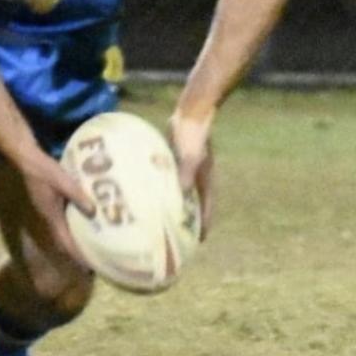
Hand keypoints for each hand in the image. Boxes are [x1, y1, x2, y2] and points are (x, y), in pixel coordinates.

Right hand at [18, 148, 95, 263]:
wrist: (26, 158)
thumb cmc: (43, 169)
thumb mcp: (62, 180)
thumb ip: (76, 195)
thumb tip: (93, 211)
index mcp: (51, 215)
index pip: (64, 242)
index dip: (76, 255)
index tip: (88, 267)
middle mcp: (49, 216)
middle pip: (64, 240)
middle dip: (78, 251)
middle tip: (95, 259)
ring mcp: (49, 209)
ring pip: (64, 229)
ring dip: (76, 238)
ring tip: (93, 243)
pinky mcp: (51, 201)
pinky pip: (64, 218)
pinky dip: (75, 224)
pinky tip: (86, 219)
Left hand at [167, 108, 214, 240]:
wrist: (192, 113)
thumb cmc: (193, 134)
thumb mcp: (190, 155)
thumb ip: (186, 172)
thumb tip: (180, 192)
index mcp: (206, 181)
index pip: (207, 209)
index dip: (203, 226)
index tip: (198, 243)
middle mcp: (198, 178)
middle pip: (194, 204)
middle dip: (188, 220)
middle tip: (178, 236)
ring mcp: (188, 170)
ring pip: (181, 193)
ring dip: (175, 205)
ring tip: (162, 220)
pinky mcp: (177, 161)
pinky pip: (170, 180)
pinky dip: (162, 189)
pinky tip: (148, 194)